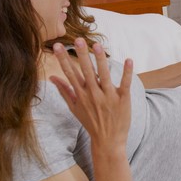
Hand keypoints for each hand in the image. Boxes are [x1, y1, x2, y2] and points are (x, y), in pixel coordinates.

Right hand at [49, 38, 133, 152]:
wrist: (108, 141)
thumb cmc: (91, 123)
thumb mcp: (74, 108)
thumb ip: (64, 91)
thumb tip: (52, 77)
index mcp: (81, 95)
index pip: (71, 74)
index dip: (63, 60)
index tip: (57, 46)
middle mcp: (93, 95)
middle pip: (86, 72)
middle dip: (82, 55)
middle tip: (78, 39)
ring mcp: (108, 97)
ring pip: (104, 75)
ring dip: (101, 60)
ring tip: (97, 45)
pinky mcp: (122, 100)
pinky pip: (125, 84)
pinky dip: (127, 73)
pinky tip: (129, 60)